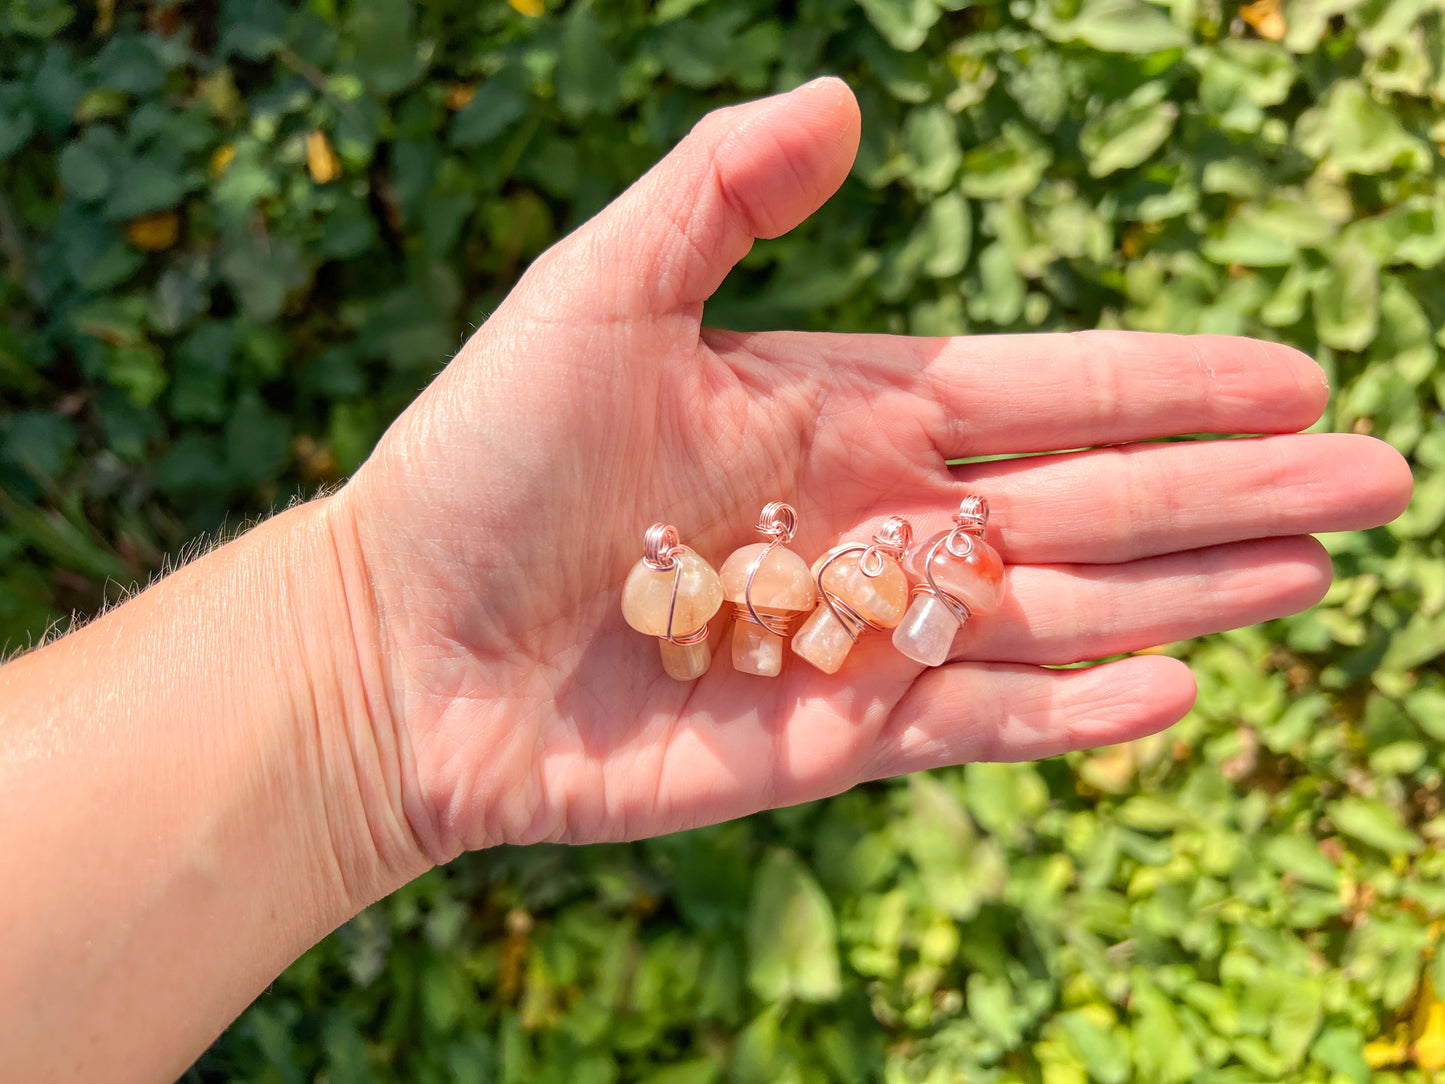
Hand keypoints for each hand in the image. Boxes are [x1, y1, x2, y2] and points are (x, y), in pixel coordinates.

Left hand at [330, 78, 1411, 860]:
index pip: (1041, 392)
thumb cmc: (480, 460)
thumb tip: (848, 104)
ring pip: (1057, 613)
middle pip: (1085, 502)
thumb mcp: (592, 292)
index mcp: (840, 411)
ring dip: (1187, 591)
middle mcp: (873, 522)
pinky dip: (1074, 714)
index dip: (1166, 385)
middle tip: (1370, 479)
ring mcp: (857, 636)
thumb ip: (717, 197)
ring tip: (1314, 572)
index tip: (1289, 374)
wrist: (399, 638)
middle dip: (1227, 491)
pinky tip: (1176, 688)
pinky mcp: (826, 739)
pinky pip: (974, 725)